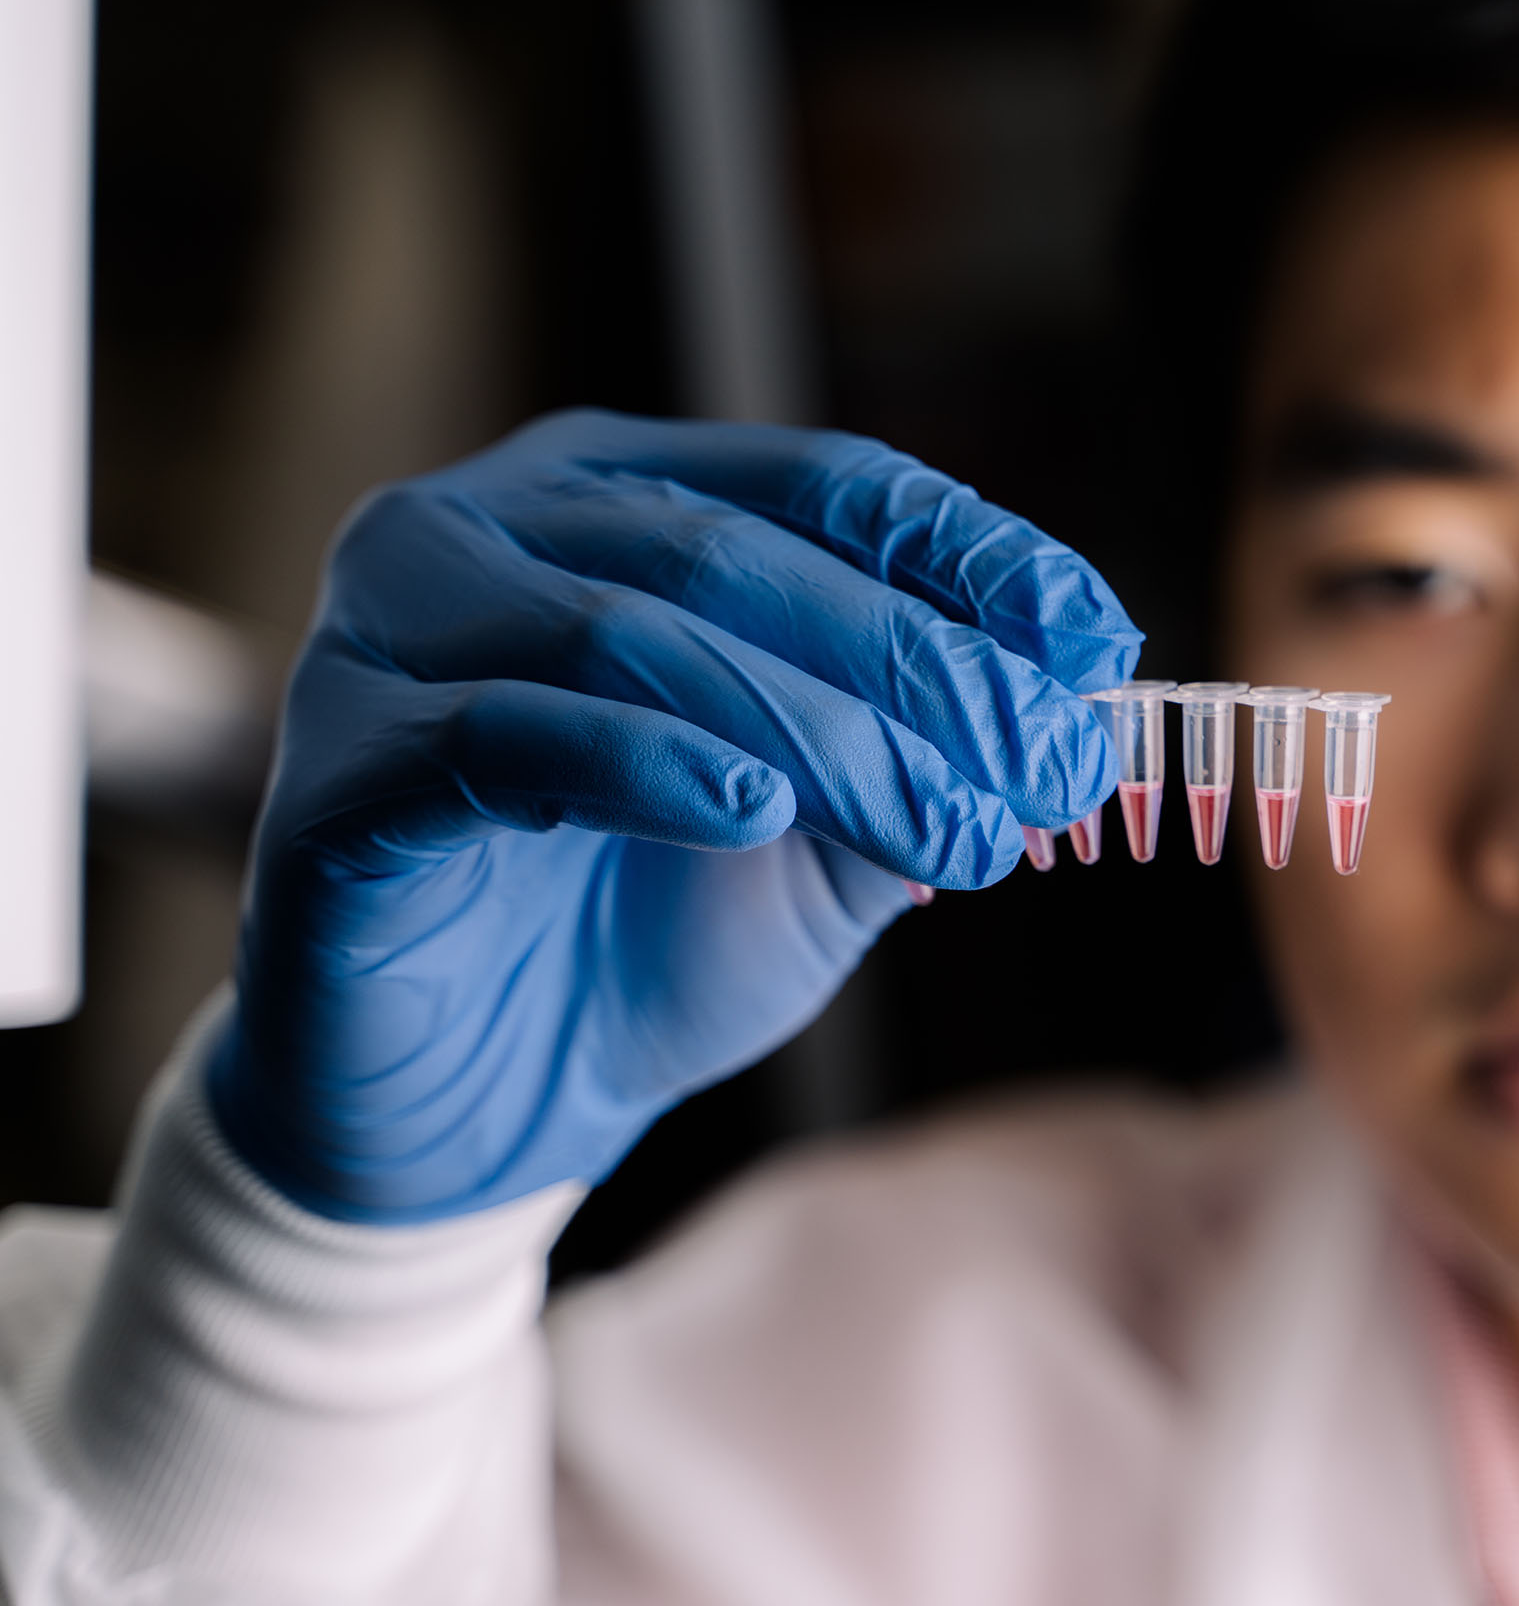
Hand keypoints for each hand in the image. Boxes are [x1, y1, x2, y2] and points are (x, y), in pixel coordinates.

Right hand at [207, 410, 1139, 1222]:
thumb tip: (1076, 706)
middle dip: (919, 664)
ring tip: (948, 825)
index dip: (969, 551)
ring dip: (820, 733)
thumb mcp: (824, 847)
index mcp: (622, 503)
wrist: (478, 1121)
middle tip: (1046, 763)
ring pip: (632, 633)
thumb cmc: (649, 945)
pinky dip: (644, 763)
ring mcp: (393, 639)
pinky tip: (748, 812)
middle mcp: (494, 530)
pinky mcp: (336, 774)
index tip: (1095, 634)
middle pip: (740, 555)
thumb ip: (923, 760)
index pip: (823, 484)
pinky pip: (501, 736)